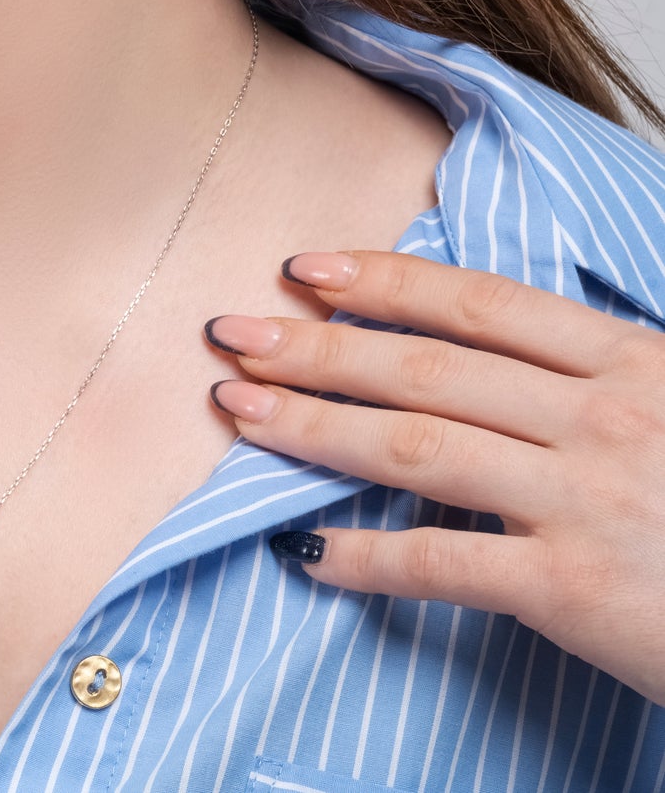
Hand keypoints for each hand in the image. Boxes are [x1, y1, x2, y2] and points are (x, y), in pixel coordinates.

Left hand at [203, 249, 664, 705]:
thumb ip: (587, 371)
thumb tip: (483, 345)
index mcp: (627, 361)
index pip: (478, 303)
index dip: (384, 281)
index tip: (304, 269)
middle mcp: (599, 417)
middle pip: (425, 368)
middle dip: (317, 347)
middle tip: (232, 335)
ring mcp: (584, 499)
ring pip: (416, 448)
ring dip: (314, 428)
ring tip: (240, 413)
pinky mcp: (577, 589)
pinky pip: (446, 563)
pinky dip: (368, 559)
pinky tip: (309, 554)